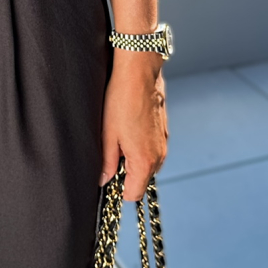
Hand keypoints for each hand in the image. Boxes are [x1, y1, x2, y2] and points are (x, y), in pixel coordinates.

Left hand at [100, 51, 167, 200]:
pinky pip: (152, 150)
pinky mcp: (164, 132)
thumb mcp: (107, 135)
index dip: (118, 190)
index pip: (133, 194)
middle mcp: (159, 156)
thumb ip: (106, 163)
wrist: (139, 73)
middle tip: (111, 154)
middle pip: (142, 181)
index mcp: (144, 161)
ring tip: (119, 139)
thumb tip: (103, 180)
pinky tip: (129, 129)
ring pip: (148, 165)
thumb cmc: (121, 101)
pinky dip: (141, 147)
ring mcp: (164, 143)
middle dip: (126, 175)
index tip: (108, 176)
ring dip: (134, 160)